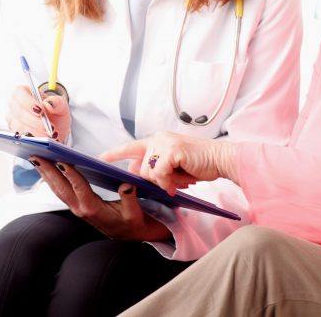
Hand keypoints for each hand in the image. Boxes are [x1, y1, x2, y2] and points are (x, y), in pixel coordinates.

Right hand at [6, 84, 69, 141]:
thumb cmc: (55, 112)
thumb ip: (57, 102)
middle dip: (35, 121)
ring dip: (35, 131)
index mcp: (23, 92)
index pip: (19, 93)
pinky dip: (33, 139)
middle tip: (49, 127)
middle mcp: (14, 105)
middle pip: (19, 112)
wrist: (55, 128)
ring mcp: (12, 120)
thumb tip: (49, 104)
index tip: (41, 110)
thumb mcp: (61, 105)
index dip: (28, 102)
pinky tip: (43, 140)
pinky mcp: (14, 133)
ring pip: (19, 126)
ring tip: (50, 135)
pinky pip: (20, 137)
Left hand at [27, 157, 170, 241]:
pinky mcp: (77, 206)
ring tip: (35, 158)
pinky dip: (51, 179)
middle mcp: (81, 209)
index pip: (79, 188)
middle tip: (36, 155)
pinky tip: (46, 169)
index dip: (70, 175)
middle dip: (48, 171)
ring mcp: (77, 208)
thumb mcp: (135, 213)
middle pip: (61, 188)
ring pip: (57, 190)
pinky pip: (60, 192)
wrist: (130, 236)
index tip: (61, 160)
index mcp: (94, 209)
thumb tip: (126, 185)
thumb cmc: (132, 223)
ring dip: (46, 174)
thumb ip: (130, 198)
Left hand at [100, 131, 233, 196]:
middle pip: (142, 169)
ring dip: (166, 181)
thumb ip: (155, 167)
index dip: (114, 154)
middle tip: (176, 180)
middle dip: (157, 180)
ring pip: (149, 173)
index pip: (131, 147)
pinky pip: (160, 174)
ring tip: (183, 178)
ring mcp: (164, 143)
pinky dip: (170, 182)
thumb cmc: (199, 164)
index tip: (99, 159)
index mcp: (158, 140)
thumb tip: (133, 171)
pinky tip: (182, 181)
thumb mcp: (173, 167)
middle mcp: (158, 138)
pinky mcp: (171, 150)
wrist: (221, 159)